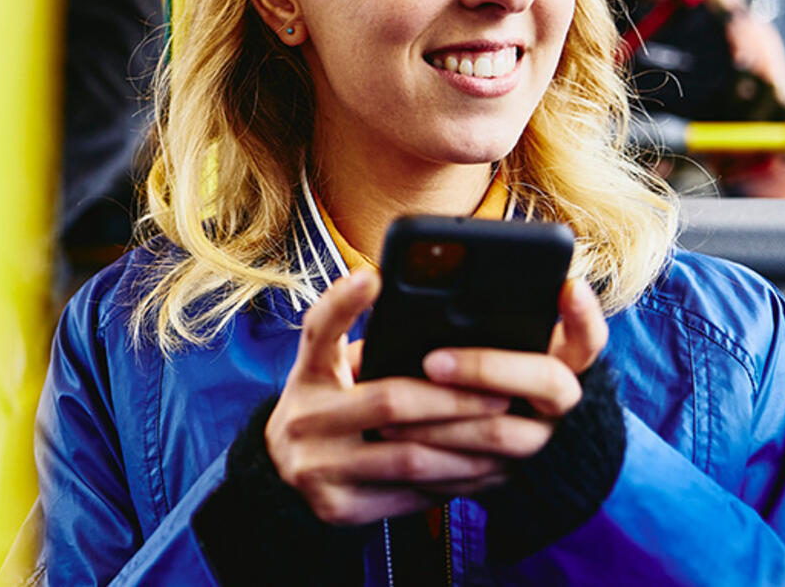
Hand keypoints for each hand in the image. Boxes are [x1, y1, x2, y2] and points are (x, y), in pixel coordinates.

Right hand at [264, 269, 513, 524]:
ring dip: (464, 447)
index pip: (319, 328)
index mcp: (307, 371)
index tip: (373, 275)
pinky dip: (450, 482)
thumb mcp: (331, 365)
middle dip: (454, 399)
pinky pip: (408, 496)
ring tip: (503, 434)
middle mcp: (303, 418)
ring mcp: (316, 468)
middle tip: (500, 393)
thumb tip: (443, 321)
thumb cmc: (328, 401)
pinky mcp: (337, 509)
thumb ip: (371, 346)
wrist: (281, 472)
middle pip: (391, 402)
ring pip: (407, 458)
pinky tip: (482, 470)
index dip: (344, 301)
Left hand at [377, 278, 608, 478]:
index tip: (567, 286)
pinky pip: (476, 474)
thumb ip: (489, 315)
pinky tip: (396, 441)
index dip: (583, 314)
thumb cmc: (498, 360)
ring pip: (504, 435)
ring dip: (447, 423)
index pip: (590, 335)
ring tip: (396, 409)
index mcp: (569, 359)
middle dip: (486, 368)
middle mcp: (564, 402)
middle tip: (432, 361)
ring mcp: (542, 442)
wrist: (514, 433)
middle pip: (548, 382)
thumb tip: (430, 285)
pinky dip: (434, 458)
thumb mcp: (506, 335)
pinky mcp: (512, 477)